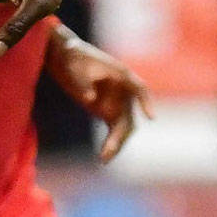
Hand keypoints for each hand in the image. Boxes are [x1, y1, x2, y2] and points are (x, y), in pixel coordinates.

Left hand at [46, 29, 154, 161]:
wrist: (65, 57)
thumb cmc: (72, 58)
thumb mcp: (75, 68)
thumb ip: (83, 83)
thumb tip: (90, 99)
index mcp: (122, 76)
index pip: (140, 89)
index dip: (147, 103)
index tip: (151, 118)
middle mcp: (124, 92)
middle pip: (129, 116)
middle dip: (121, 136)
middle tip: (108, 151)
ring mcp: (117, 103)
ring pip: (124, 128)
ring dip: (117, 143)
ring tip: (104, 159)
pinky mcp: (107, 112)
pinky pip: (114, 131)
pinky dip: (111, 144)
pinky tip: (104, 157)